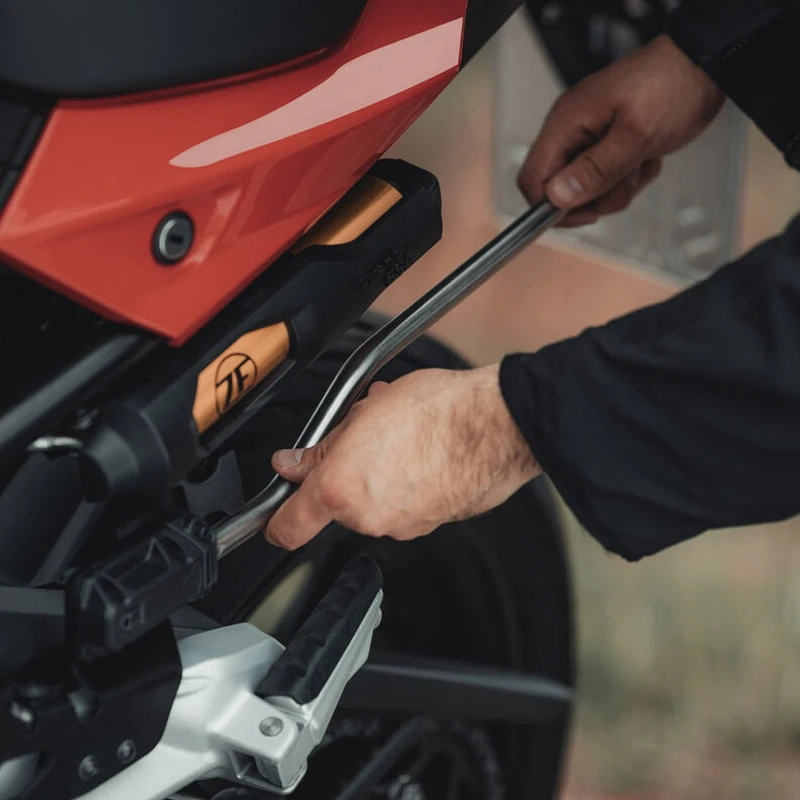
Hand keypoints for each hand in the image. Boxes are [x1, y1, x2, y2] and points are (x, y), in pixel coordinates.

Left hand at [265, 365, 539, 549]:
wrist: (497, 426)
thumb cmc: (438, 412)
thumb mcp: (364, 414)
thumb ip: (321, 448)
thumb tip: (294, 462)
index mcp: (340, 490)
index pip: (288, 528)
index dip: (274, 522)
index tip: (273, 516)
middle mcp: (369, 517)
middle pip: (336, 506)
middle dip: (343, 474)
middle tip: (360, 438)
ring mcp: (403, 525)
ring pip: (373, 504)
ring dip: (377, 476)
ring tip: (399, 438)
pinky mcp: (432, 524)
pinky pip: (405, 506)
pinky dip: (406, 486)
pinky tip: (422, 453)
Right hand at [518, 35, 724, 226]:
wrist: (705, 65)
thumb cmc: (673, 86)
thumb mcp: (636, 136)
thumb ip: (595, 170)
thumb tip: (557, 197)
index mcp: (567, 122)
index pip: (533, 179)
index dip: (551, 206)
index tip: (585, 213)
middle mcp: (572, 130)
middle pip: (560, 188)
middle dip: (594, 197)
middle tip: (623, 181)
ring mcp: (590, 137)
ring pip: (588, 188)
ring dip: (618, 187)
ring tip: (640, 163)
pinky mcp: (608, 143)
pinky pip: (609, 178)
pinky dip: (631, 176)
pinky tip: (647, 156)